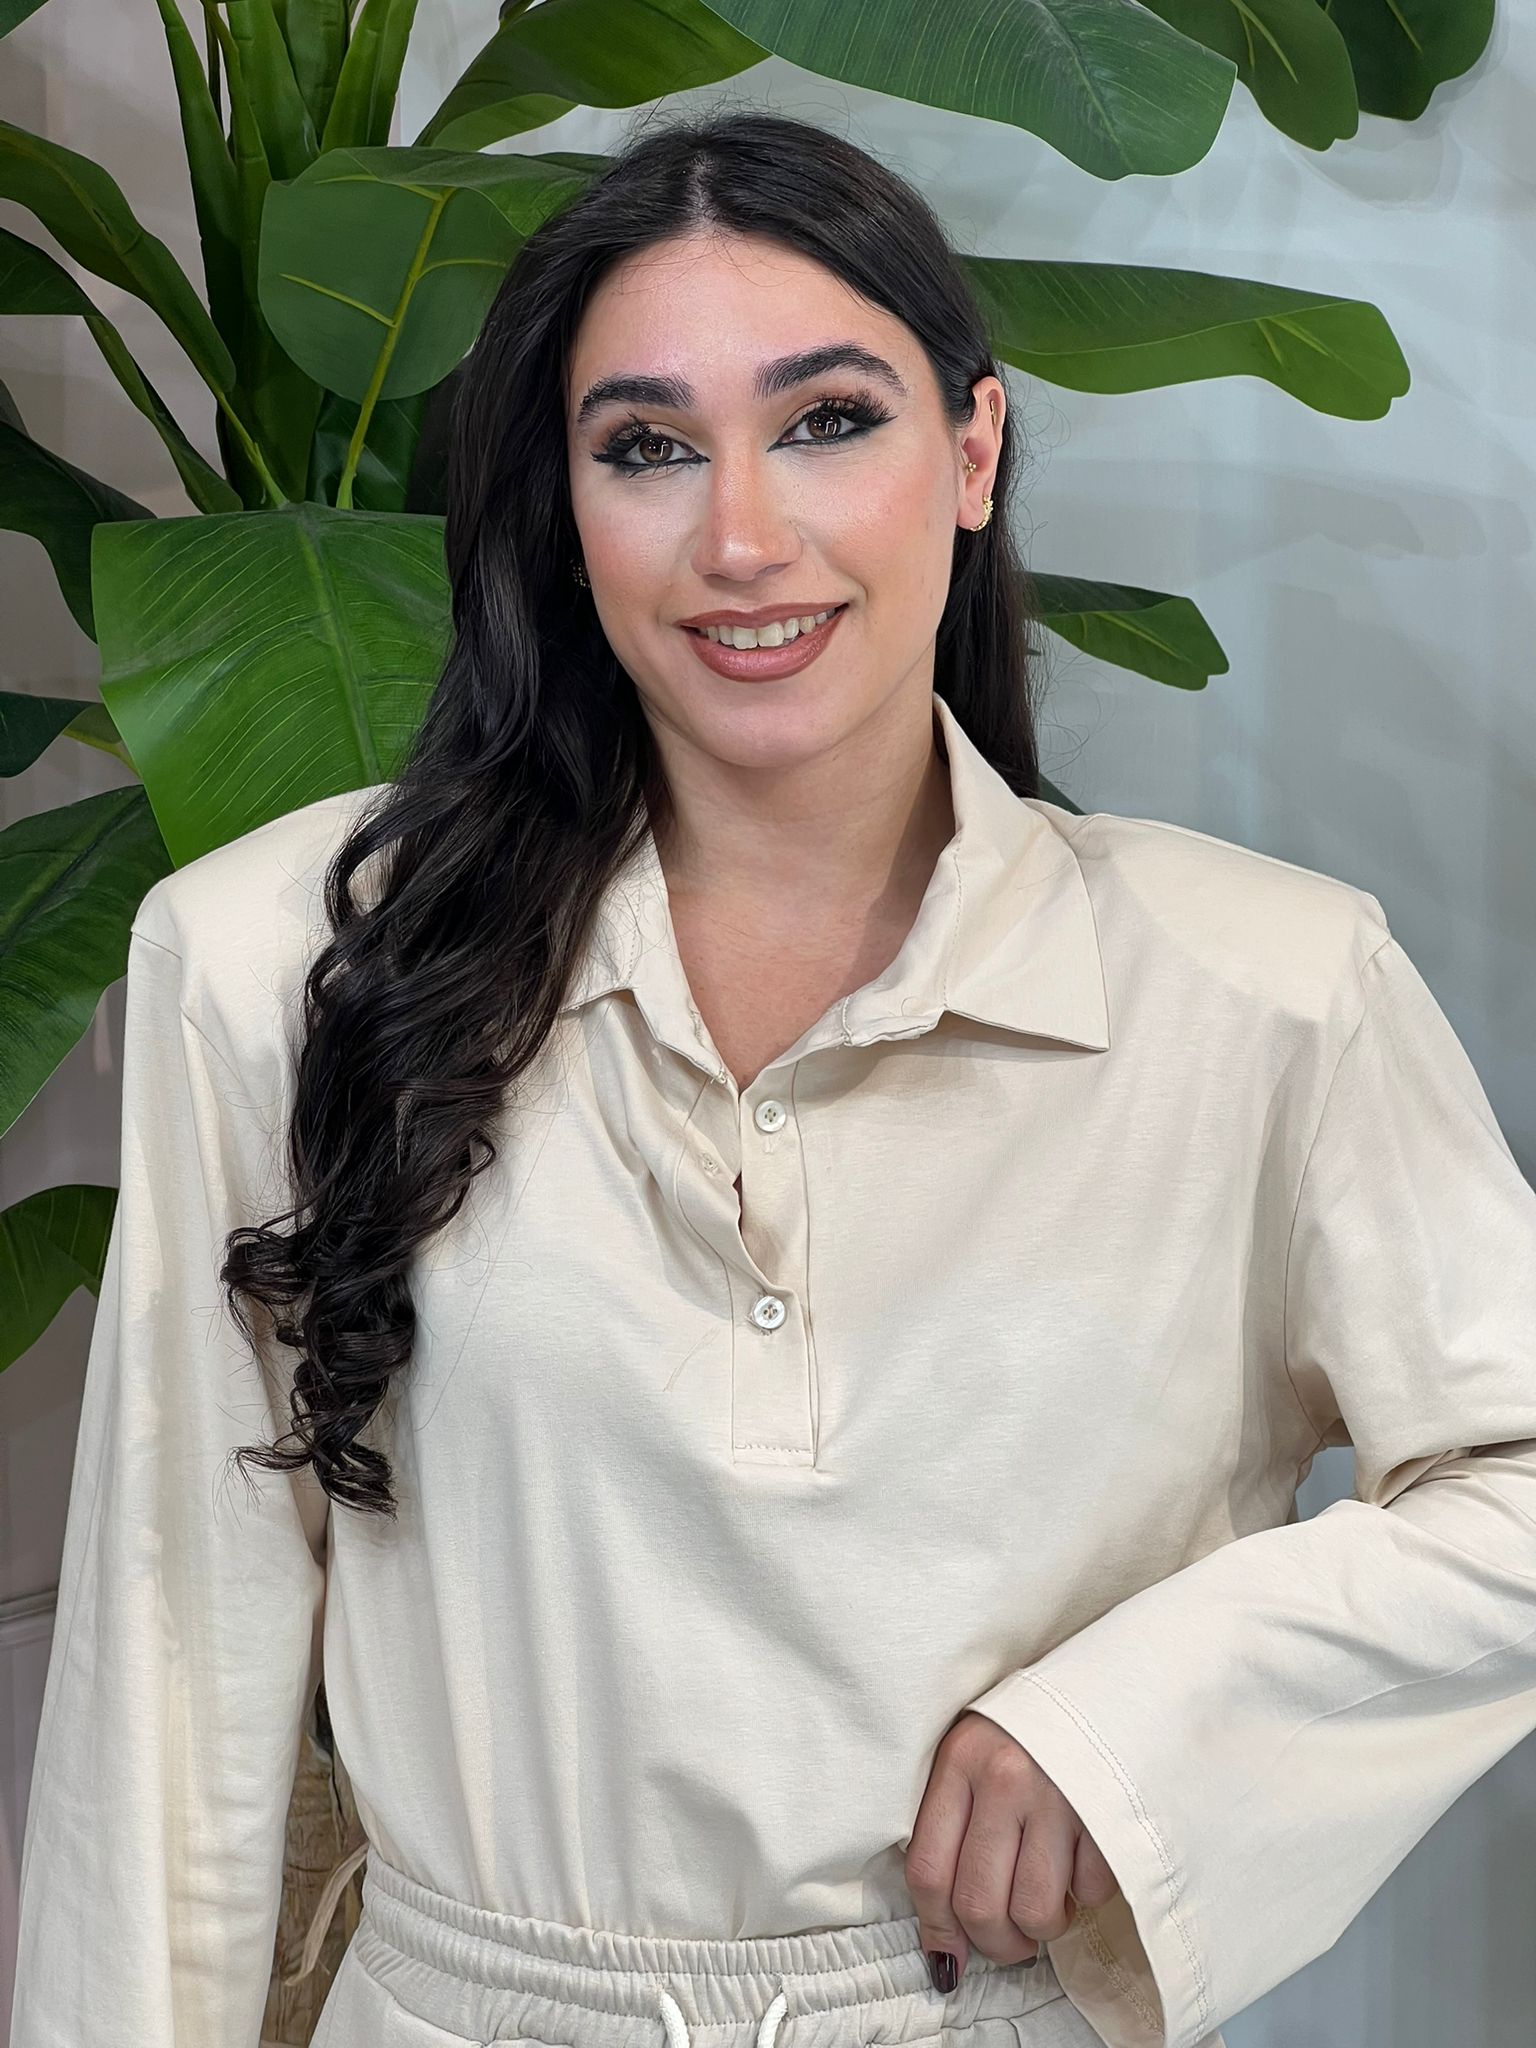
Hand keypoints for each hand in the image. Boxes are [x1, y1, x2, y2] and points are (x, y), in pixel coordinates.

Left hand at [904, 1710, 1120, 1981]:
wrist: (1108, 1683)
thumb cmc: (1027, 1733)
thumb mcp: (973, 1758)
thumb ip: (951, 1831)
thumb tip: (944, 1946)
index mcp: (959, 1762)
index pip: (928, 1871)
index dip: (936, 1931)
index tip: (948, 1960)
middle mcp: (1004, 1778)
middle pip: (980, 1904)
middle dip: (995, 1944)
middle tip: (1009, 1939)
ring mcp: (1059, 1795)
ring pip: (1035, 1912)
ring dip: (1041, 1927)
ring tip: (1047, 1899)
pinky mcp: (1109, 1811)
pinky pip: (1091, 1892)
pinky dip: (1086, 1894)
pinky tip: (1081, 1861)